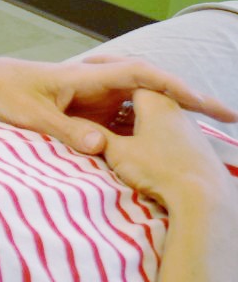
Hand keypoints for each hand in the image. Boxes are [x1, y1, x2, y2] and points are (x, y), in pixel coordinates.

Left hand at [0, 55, 236, 154]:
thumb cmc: (4, 93)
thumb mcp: (32, 115)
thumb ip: (65, 131)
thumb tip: (102, 147)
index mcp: (90, 77)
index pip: (146, 76)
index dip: (179, 88)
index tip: (207, 104)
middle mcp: (100, 83)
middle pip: (157, 89)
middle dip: (193, 101)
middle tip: (230, 118)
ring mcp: (98, 97)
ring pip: (147, 107)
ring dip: (177, 118)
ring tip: (214, 140)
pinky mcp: (92, 112)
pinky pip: (129, 122)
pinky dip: (152, 132)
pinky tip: (173, 154)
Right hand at [101, 89, 234, 211]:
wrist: (202, 198)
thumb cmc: (157, 169)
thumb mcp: (117, 152)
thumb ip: (96, 136)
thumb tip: (79, 129)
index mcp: (155, 102)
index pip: (129, 82)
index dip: (108, 89)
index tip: (91, 97)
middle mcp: (174, 109)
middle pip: (144, 99)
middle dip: (122, 107)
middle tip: (100, 117)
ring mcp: (188, 127)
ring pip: (157, 117)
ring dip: (138, 124)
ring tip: (119, 137)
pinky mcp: (196, 145)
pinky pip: (168, 132)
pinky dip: (152, 137)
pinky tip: (143, 153)